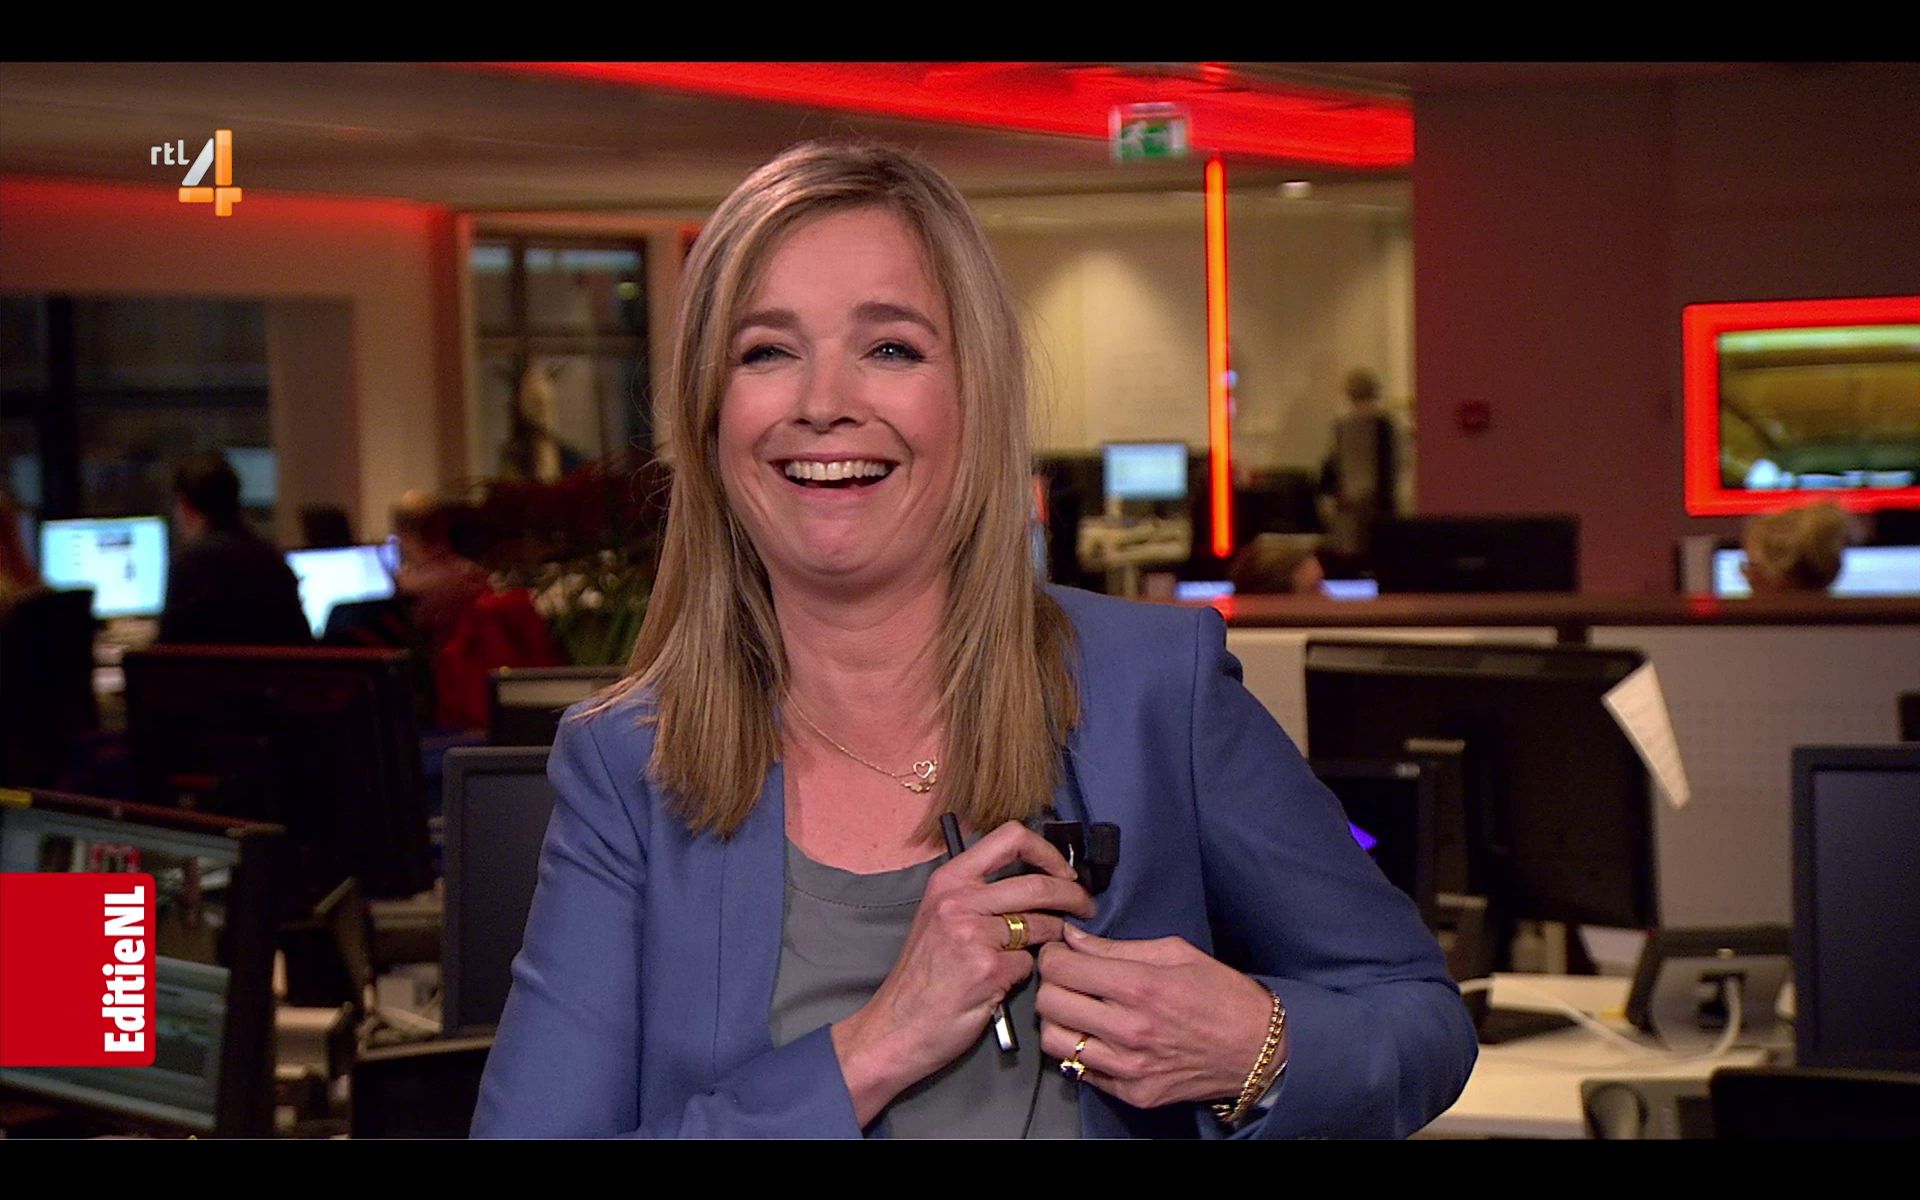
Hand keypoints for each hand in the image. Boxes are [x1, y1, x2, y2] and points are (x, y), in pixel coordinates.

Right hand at [832, 820, 1096, 1124]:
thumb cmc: (922, 976)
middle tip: (1085, 908)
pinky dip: (1031, 971)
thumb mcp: (940, 918)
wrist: (896, 1027)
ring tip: (1055, 946)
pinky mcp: (988, 969)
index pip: (1011, 837)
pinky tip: (1014, 979)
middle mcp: (959, 900)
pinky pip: (1032, 962)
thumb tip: (1038, 882)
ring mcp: (973, 934)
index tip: (1063, 872)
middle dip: (1074, 895)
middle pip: (1039, 883)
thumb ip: (979, 896)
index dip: (1048, 851)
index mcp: (949, 880)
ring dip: (1058, 936)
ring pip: (1043, 923)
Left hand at [1035, 925, 1279, 1111]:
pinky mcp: (1134, 1093)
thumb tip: (1073, 938)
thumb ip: (1118, 947)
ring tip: (1077, 1010)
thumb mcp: (1176, 953)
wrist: (1259, 1049)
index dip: (1053, 954)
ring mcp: (1130, 1066)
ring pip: (1055, 1042)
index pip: (1061, 967)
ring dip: (1059, 1021)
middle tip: (1067, 979)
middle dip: (1051, 984)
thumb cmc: (1222, 994)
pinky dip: (1080, 1052)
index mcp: (1140, 986)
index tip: (1060, 952)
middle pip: (1049, 1003)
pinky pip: (1081, 1071)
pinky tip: (1099, 1037)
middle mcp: (1130, 1029)